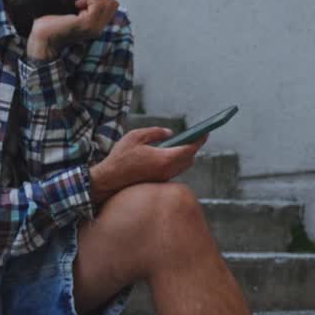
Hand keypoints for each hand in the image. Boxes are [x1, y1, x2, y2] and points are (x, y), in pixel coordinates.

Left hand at [27, 0, 120, 60]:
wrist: (43, 36)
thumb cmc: (53, 23)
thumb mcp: (74, 12)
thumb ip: (86, 5)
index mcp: (96, 26)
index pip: (112, 5)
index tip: (82, 1)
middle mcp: (98, 29)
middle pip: (113, 4)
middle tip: (81, 1)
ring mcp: (94, 28)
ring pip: (108, 3)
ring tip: (78, 3)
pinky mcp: (87, 24)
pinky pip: (97, 4)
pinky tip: (76, 4)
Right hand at [89, 127, 207, 204]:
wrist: (109, 180)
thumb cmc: (121, 157)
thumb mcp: (136, 136)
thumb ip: (155, 132)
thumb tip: (170, 133)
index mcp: (164, 159)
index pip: (189, 149)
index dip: (199, 140)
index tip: (205, 132)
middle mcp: (167, 171)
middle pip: (189, 159)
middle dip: (194, 147)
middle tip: (195, 136)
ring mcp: (163, 179)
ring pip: (182, 167)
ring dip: (185, 156)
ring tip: (183, 144)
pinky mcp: (158, 182)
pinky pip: (174, 171)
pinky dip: (176, 162)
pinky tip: (170, 154)